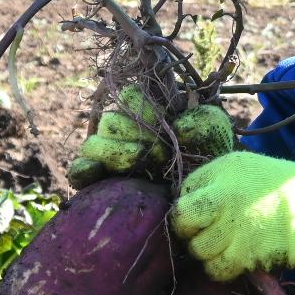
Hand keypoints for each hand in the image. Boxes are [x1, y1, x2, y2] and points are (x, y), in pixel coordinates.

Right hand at [68, 93, 233, 187]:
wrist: (207, 198)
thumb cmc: (207, 162)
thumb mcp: (214, 137)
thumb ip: (204, 120)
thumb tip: (178, 126)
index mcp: (147, 114)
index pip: (129, 96)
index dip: (144, 107)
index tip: (163, 121)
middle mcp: (125, 133)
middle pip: (111, 120)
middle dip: (135, 134)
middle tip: (161, 153)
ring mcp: (110, 157)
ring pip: (94, 144)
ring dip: (118, 152)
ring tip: (143, 162)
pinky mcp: (101, 183)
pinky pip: (80, 171)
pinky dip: (84, 169)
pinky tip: (97, 170)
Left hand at [172, 152, 294, 281]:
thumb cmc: (282, 188)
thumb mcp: (247, 167)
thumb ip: (216, 179)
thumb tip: (188, 197)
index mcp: (224, 171)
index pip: (185, 191)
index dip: (190, 204)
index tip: (203, 211)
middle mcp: (224, 196)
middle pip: (182, 220)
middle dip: (188, 228)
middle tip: (202, 231)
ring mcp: (233, 227)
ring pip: (197, 248)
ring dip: (206, 250)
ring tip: (223, 245)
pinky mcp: (243, 254)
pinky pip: (215, 268)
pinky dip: (219, 268)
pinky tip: (231, 259)